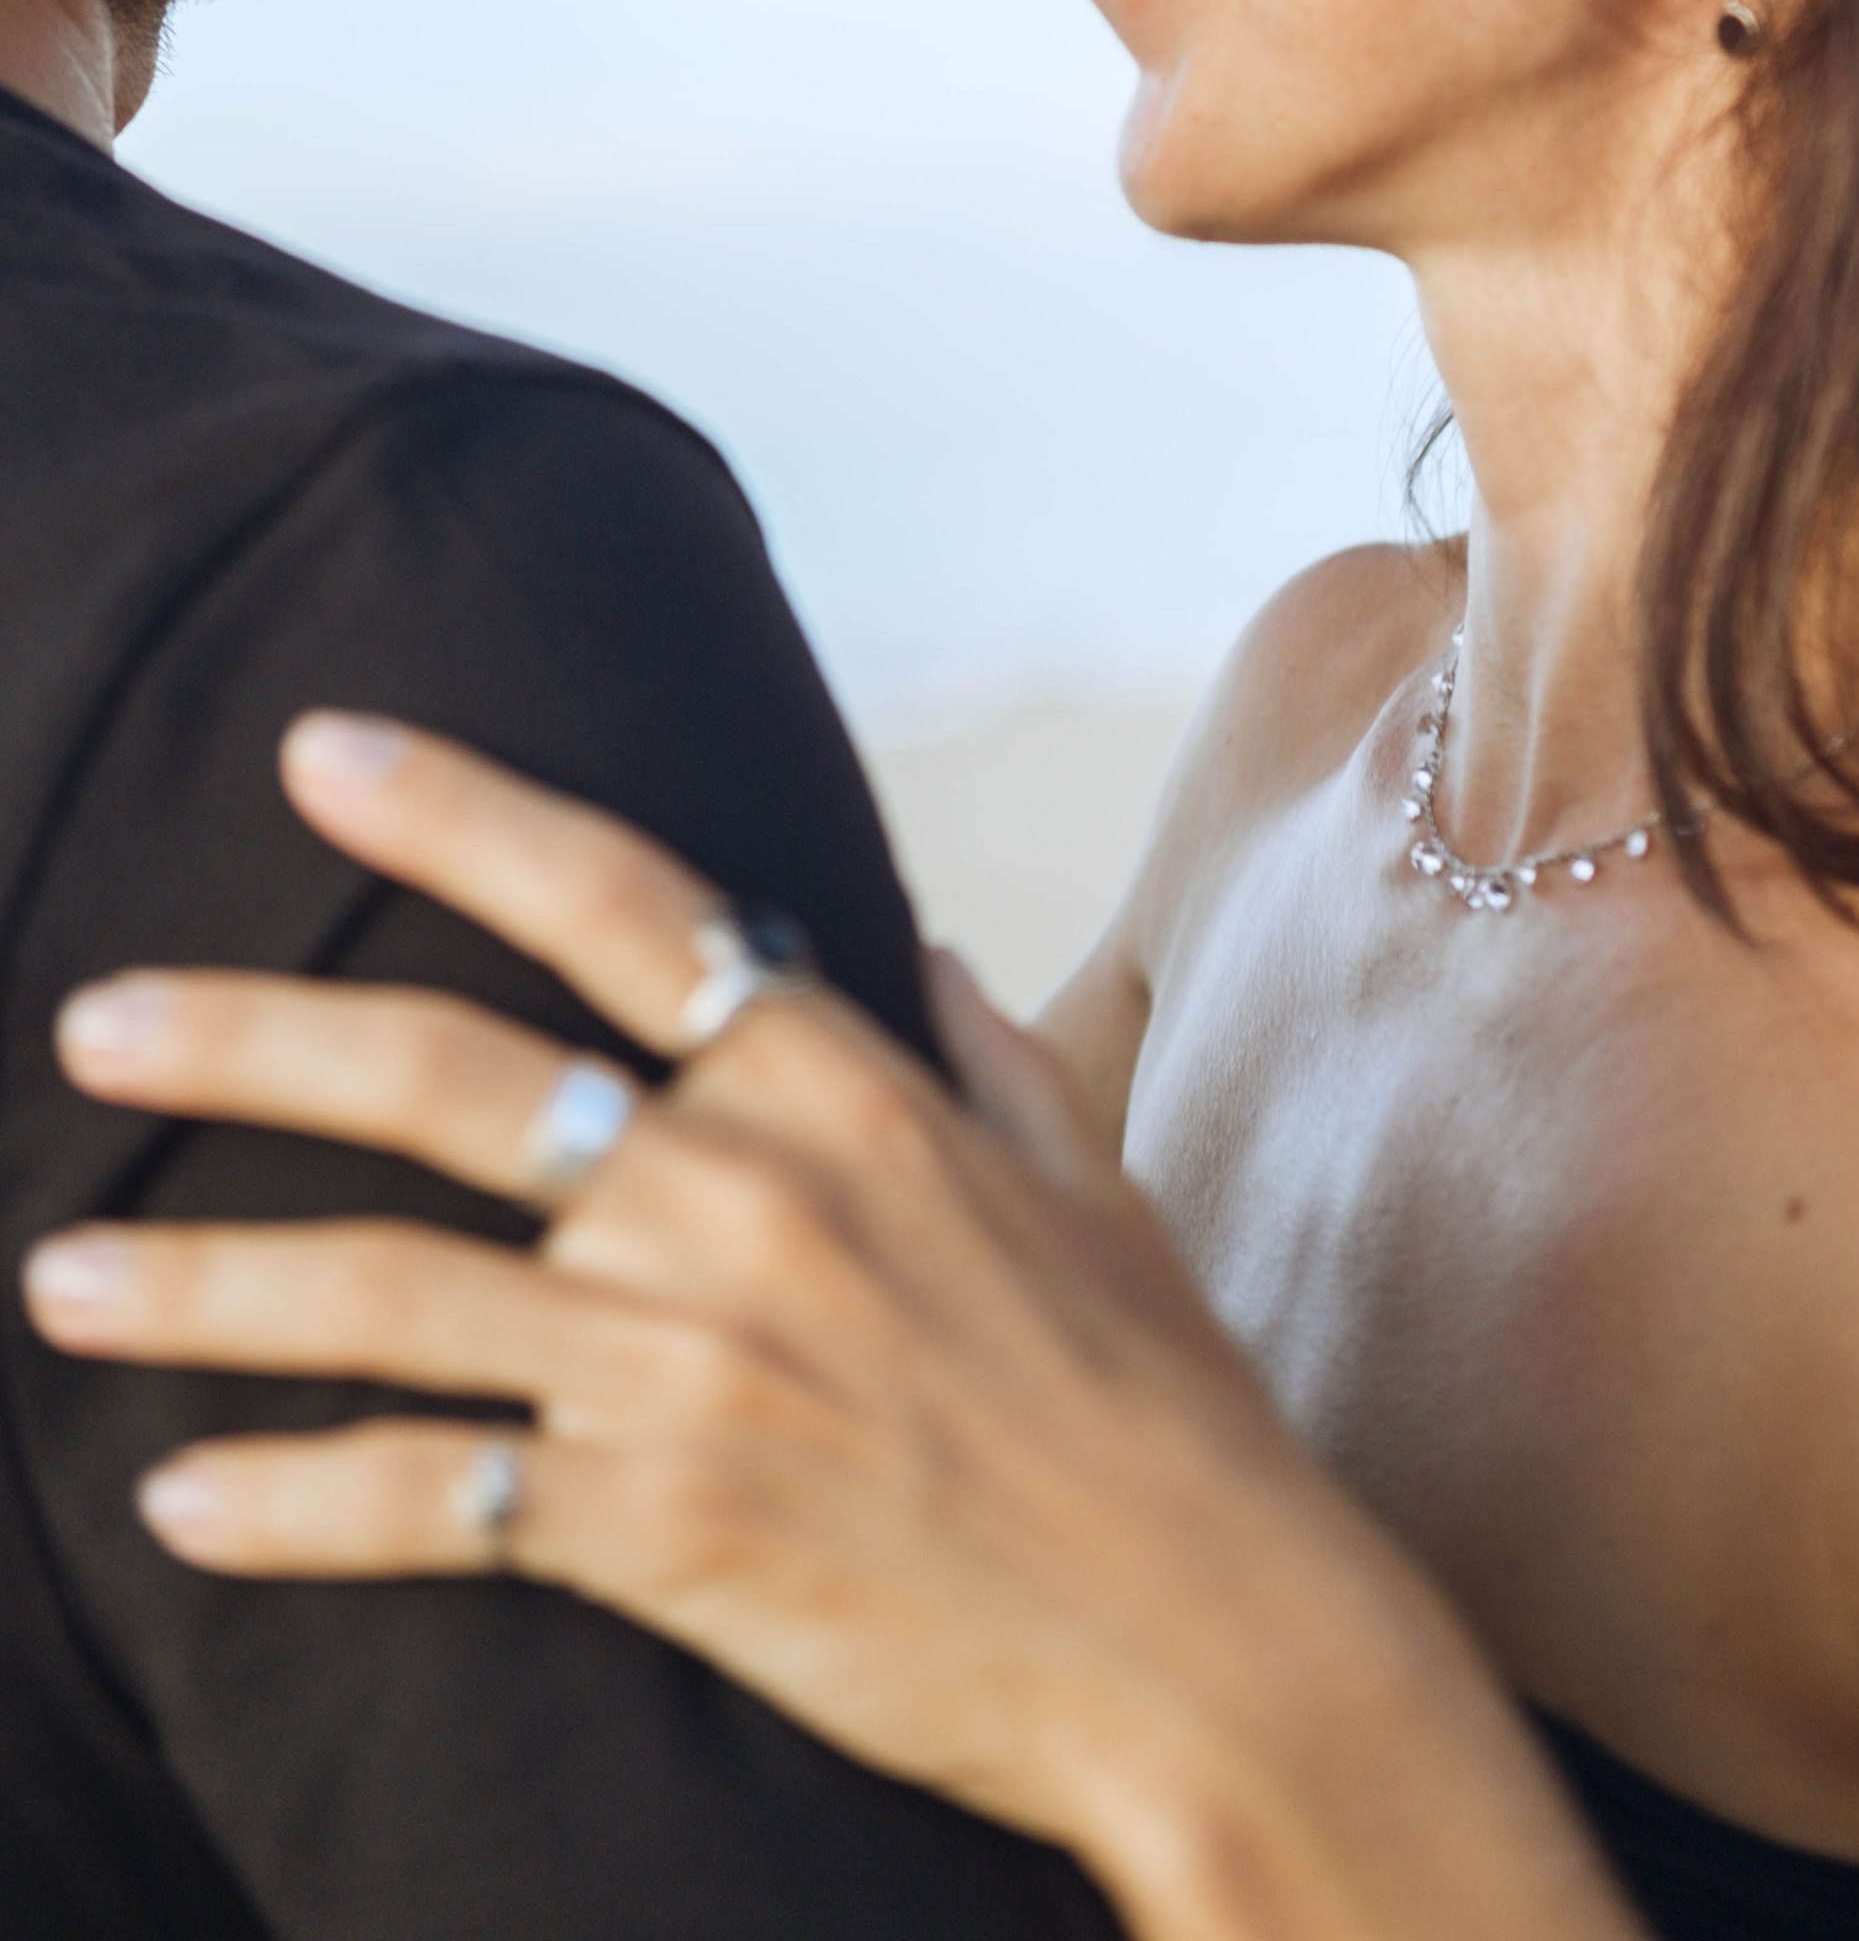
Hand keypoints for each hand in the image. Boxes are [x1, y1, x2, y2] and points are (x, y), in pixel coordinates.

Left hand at [21, 716, 1632, 1940]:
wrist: (1213, 1636)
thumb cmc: (1162, 1401)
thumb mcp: (1087, 1175)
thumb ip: (974, 1043)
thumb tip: (894, 944)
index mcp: (844, 1085)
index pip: (620, 905)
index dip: (460, 814)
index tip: (324, 752)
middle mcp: (744, 1195)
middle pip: (446, 1080)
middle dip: (249, 1032)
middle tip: (97, 1016)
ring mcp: (690, 1362)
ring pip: (390, 1292)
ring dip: (203, 1279)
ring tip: (62, 1272)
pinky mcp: (661, 1527)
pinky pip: (433, 1499)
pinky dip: (294, 1503)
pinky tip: (180, 1500)